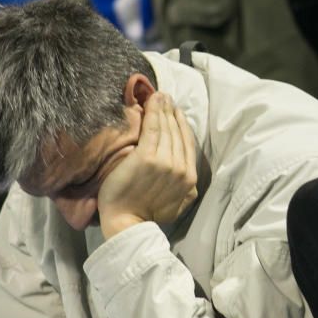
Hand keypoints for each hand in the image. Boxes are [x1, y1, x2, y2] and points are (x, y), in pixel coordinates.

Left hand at [97, 92, 197, 238]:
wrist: (127, 222)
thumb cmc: (147, 214)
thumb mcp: (178, 205)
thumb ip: (186, 190)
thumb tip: (187, 176)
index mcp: (189, 179)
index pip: (188, 144)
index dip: (182, 125)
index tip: (175, 111)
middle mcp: (181, 169)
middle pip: (178, 133)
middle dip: (172, 112)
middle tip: (166, 97)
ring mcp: (165, 162)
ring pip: (166, 128)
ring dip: (163, 108)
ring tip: (159, 95)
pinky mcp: (147, 157)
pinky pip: (153, 129)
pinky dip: (153, 112)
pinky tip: (151, 100)